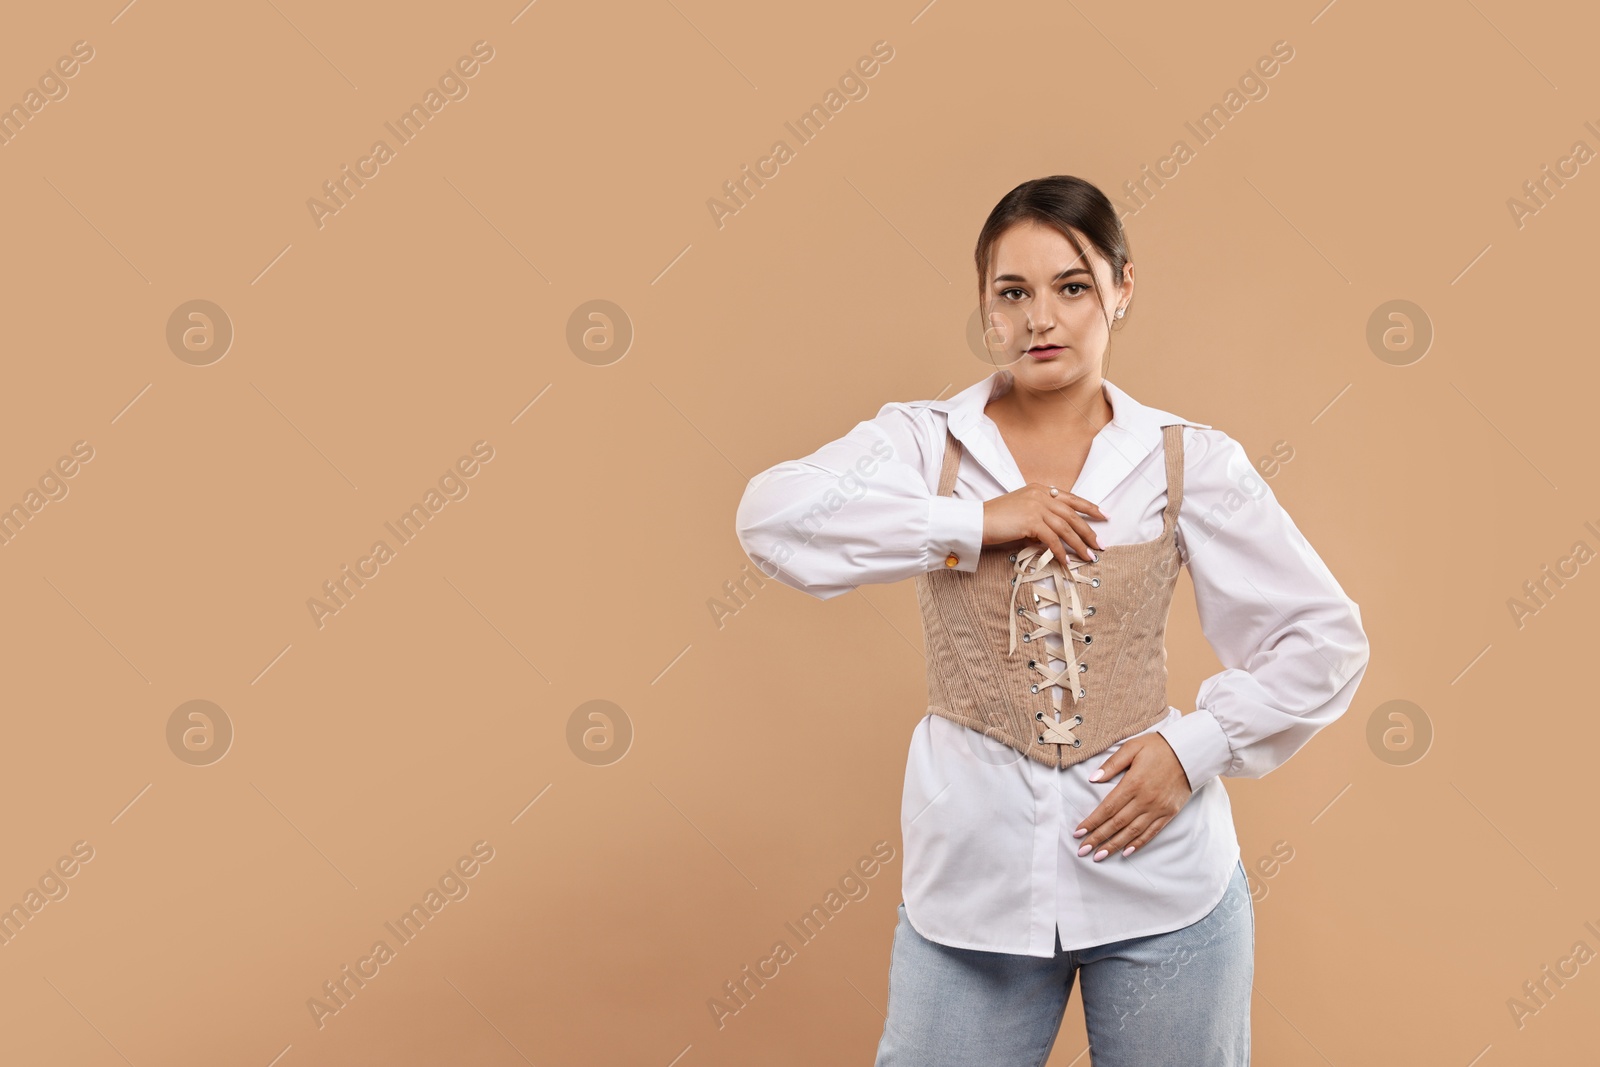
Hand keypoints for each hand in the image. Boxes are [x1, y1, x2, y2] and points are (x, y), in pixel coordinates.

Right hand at [982, 483, 1105, 560]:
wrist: (977, 521)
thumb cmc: (995, 518)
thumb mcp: (1021, 510)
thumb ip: (1039, 515)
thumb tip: (1055, 533)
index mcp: (1040, 489)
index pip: (1071, 498)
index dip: (1089, 507)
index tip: (1103, 515)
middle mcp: (1041, 495)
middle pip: (1072, 515)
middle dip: (1089, 531)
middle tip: (1100, 544)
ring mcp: (1036, 507)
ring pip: (1066, 528)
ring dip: (1079, 545)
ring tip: (1088, 556)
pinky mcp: (1031, 521)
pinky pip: (1052, 540)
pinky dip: (1061, 552)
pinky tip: (1066, 561)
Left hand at [1073, 733, 1193, 860]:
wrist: (1191, 752)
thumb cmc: (1159, 747)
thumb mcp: (1132, 747)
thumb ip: (1112, 763)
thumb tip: (1093, 778)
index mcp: (1133, 783)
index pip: (1107, 808)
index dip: (1092, 822)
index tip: (1078, 832)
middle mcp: (1145, 799)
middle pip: (1117, 823)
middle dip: (1098, 838)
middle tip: (1082, 850)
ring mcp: (1158, 808)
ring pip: (1132, 832)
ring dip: (1114, 845)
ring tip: (1099, 856)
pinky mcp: (1169, 813)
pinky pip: (1151, 832)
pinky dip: (1138, 843)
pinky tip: (1126, 851)